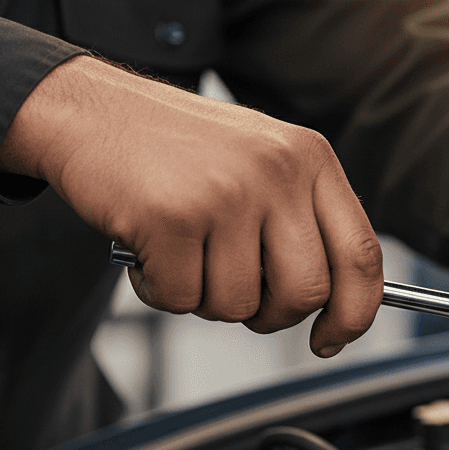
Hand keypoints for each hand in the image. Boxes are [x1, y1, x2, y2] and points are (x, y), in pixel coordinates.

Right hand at [0, 56, 382, 356]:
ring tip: (181, 255)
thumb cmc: (177, 153)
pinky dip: (159, 291)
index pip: (361, 255)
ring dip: (204, 299)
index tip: (330, 339)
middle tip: (237, 297)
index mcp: (310, 159)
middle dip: (270, 315)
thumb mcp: (261, 165)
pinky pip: (181, 298)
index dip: (354, 313)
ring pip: (239, 304)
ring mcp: (226, 192)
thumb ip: (301, 223)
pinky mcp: (171, 216)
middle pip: (305, 292)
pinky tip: (147, 252)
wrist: (87, 110)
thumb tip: (332, 304)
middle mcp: (277, 171)